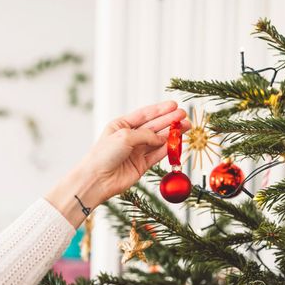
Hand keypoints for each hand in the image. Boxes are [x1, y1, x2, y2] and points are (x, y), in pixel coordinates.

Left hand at [45, 101, 189, 227]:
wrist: (97, 179)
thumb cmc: (104, 154)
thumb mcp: (125, 136)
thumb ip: (146, 135)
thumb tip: (163, 138)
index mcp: (121, 125)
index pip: (144, 115)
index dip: (159, 110)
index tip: (173, 105)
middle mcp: (129, 138)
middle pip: (154, 126)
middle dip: (169, 120)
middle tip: (184, 115)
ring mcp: (136, 152)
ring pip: (158, 140)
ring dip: (172, 133)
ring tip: (186, 126)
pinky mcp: (141, 165)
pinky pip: (157, 154)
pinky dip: (168, 148)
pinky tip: (178, 141)